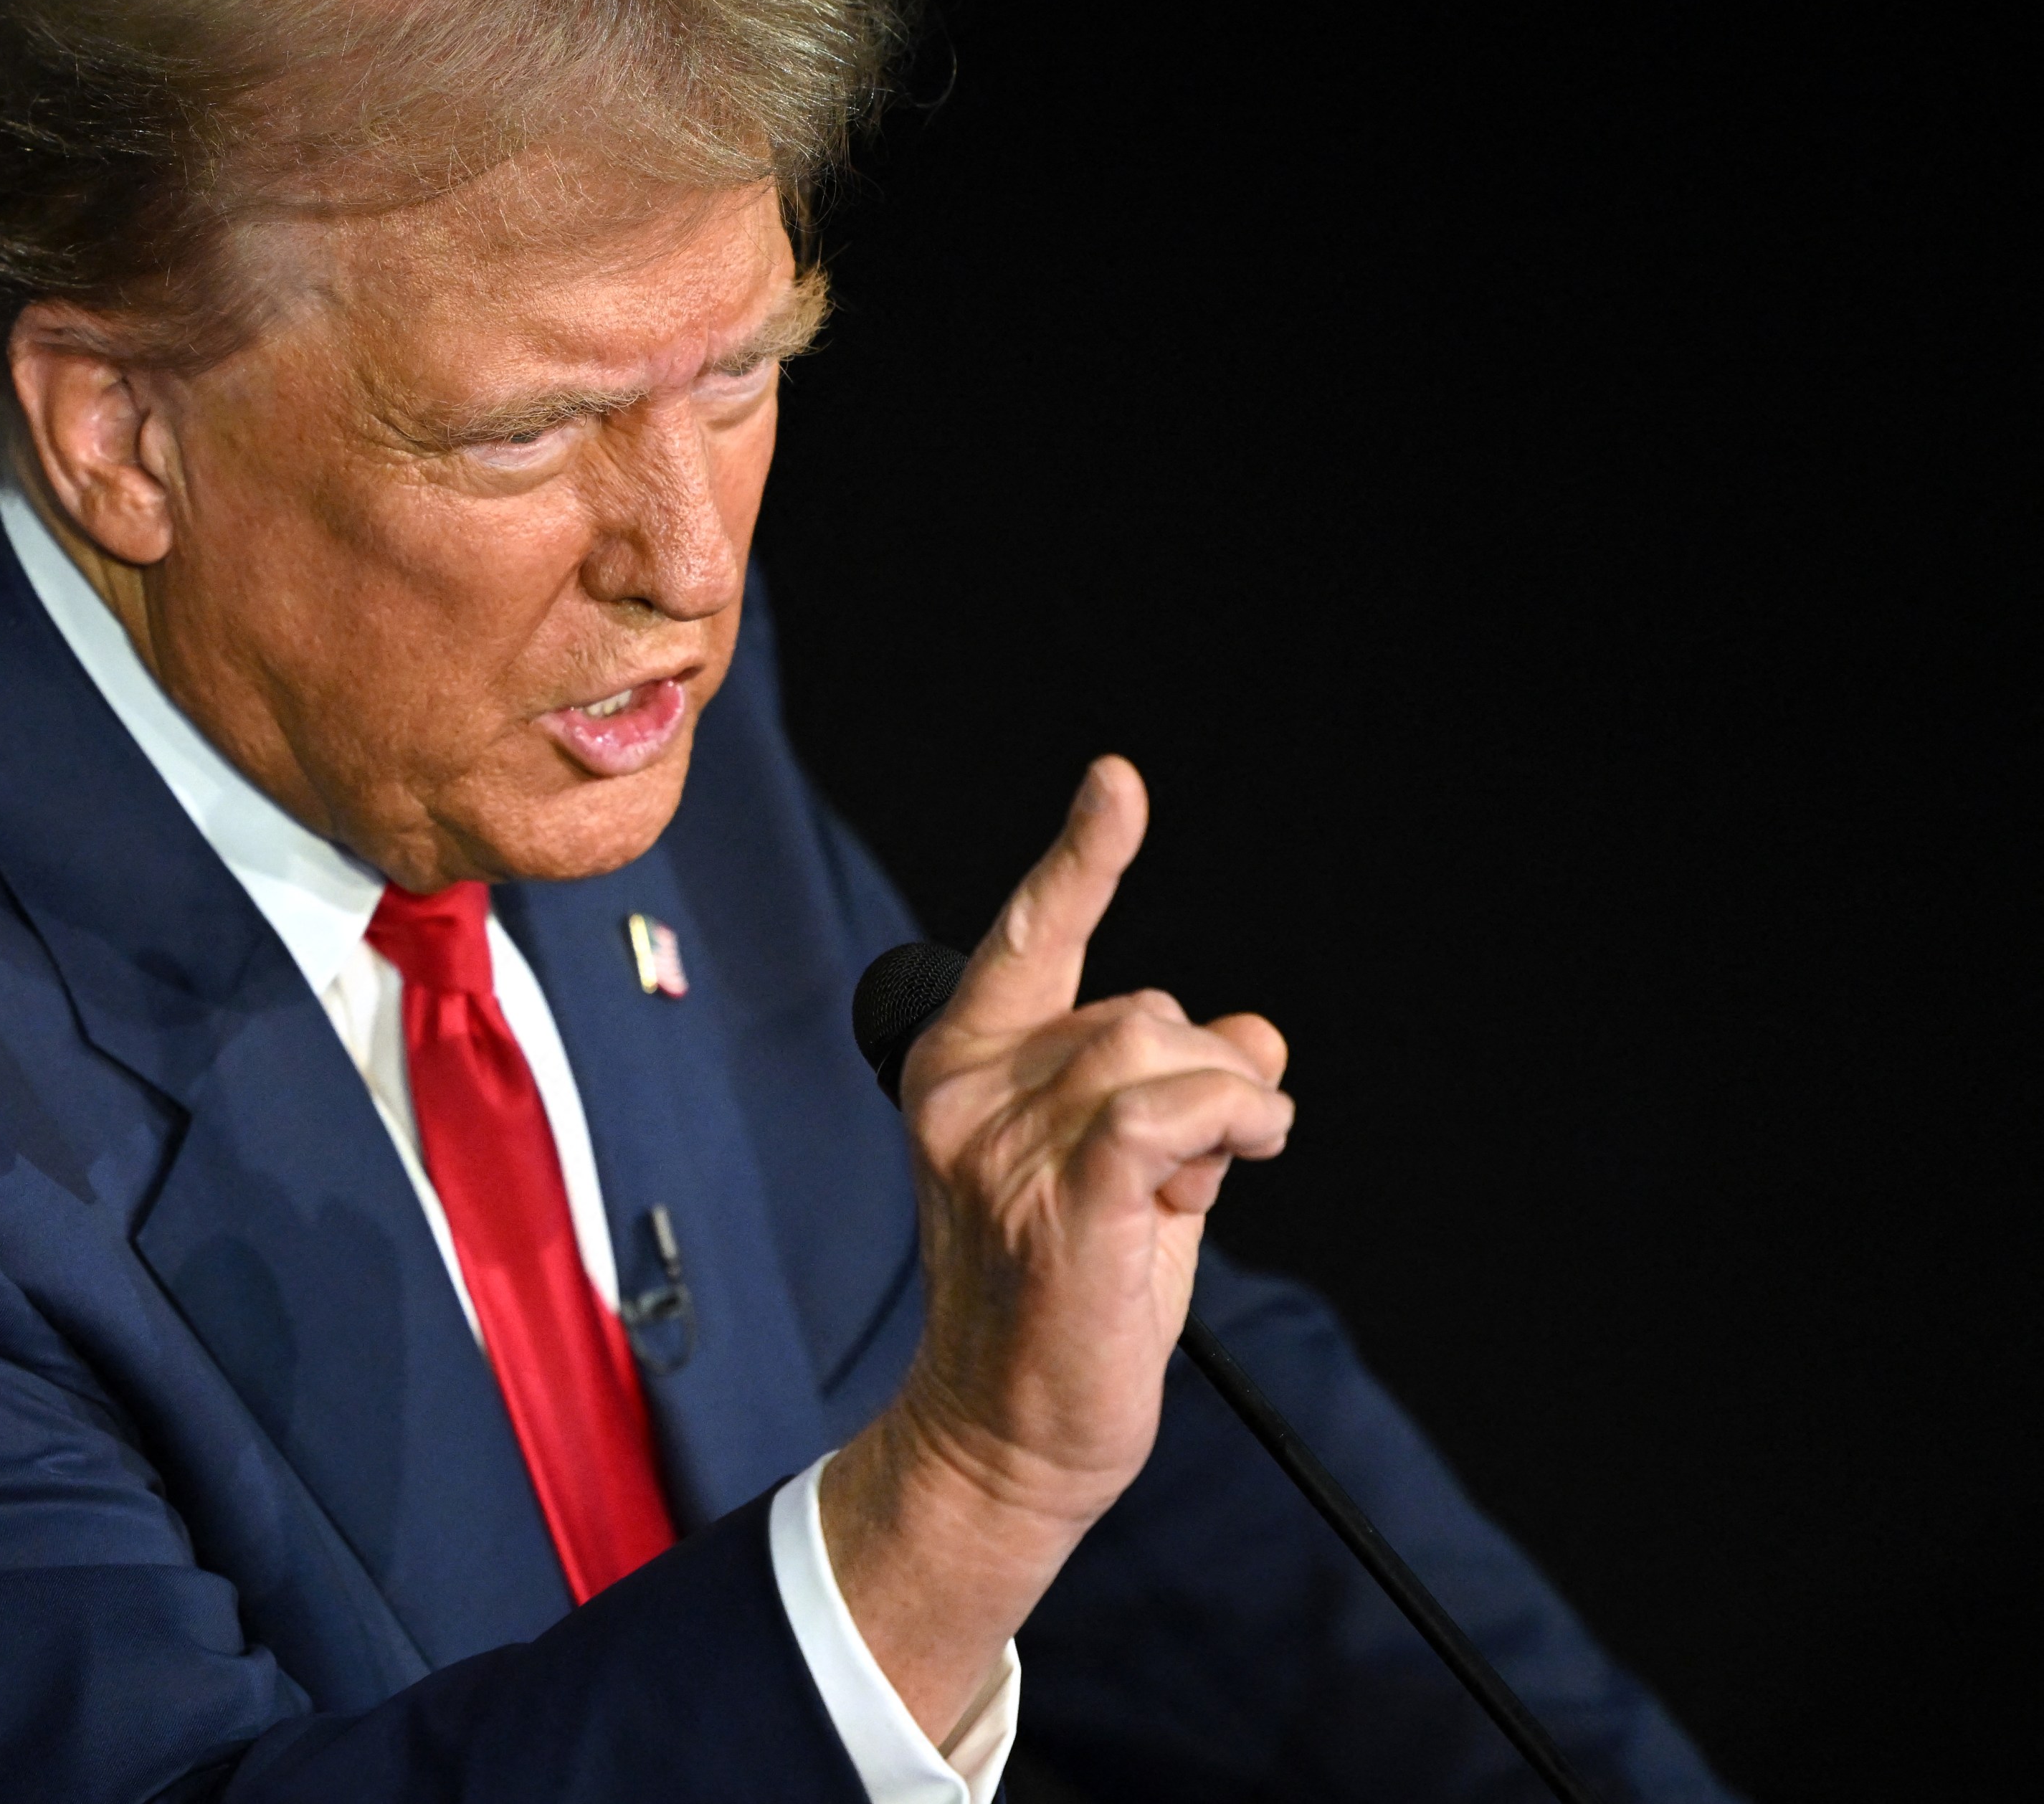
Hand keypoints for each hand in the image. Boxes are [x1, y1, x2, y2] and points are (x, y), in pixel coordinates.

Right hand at [820, 757, 1293, 1741]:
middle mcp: (967, 1090)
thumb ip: (1177, 1092)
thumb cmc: (1064, 1303)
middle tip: (1174, 1183)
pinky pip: (1171, 1108)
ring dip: (1221, 1115)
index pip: (1032, 936)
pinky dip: (1226, 1125)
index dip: (1081, 858)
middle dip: (1201, 1080)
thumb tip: (1260, 1029)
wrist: (1005, 1437)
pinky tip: (1229, 1167)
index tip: (1119, 784)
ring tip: (1184, 1198)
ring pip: (1166, 1049)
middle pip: (1144, 1007)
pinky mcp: (1060, 1201)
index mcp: (962, 1066)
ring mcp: (1003, 1144)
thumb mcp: (1127, 1174)